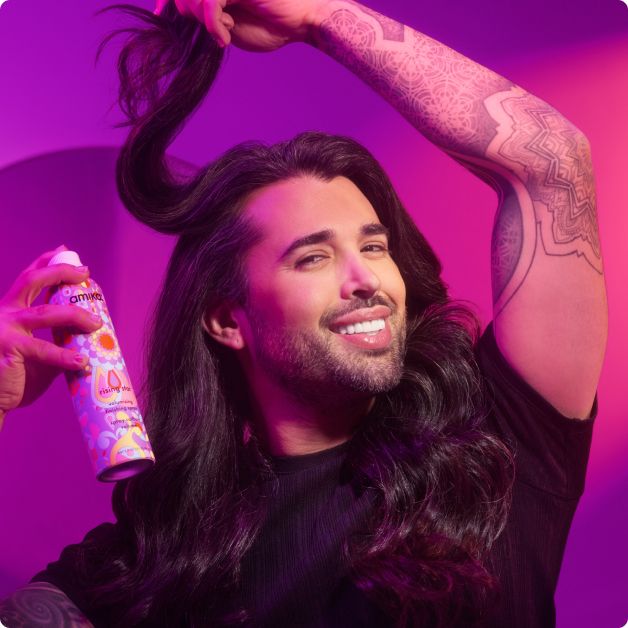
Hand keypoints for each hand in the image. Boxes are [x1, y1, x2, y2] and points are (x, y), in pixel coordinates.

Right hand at [0, 246, 103, 430]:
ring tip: (96, 323)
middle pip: (32, 282)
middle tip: (84, 272)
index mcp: (9, 312)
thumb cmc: (12, 379)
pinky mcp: (8, 351)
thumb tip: (85, 339)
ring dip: (75, 316)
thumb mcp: (35, 355)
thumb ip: (54, 342)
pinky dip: (66, 357)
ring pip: (46, 313)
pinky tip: (81, 362)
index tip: (64, 252)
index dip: (45, 263)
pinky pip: (44, 350)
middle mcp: (4, 315)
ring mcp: (4, 331)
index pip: (27, 279)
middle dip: (60, 273)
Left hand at [155, 0, 329, 50]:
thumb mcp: (229, 25)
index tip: (160, 16)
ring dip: (206, 23)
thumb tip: (182, 14)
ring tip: (224, 36)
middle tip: (215, 34)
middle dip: (189, 16)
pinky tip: (226, 37)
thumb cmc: (271, 25)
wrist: (300, 22)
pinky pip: (210, 0)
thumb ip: (207, 17)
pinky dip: (214, 24)